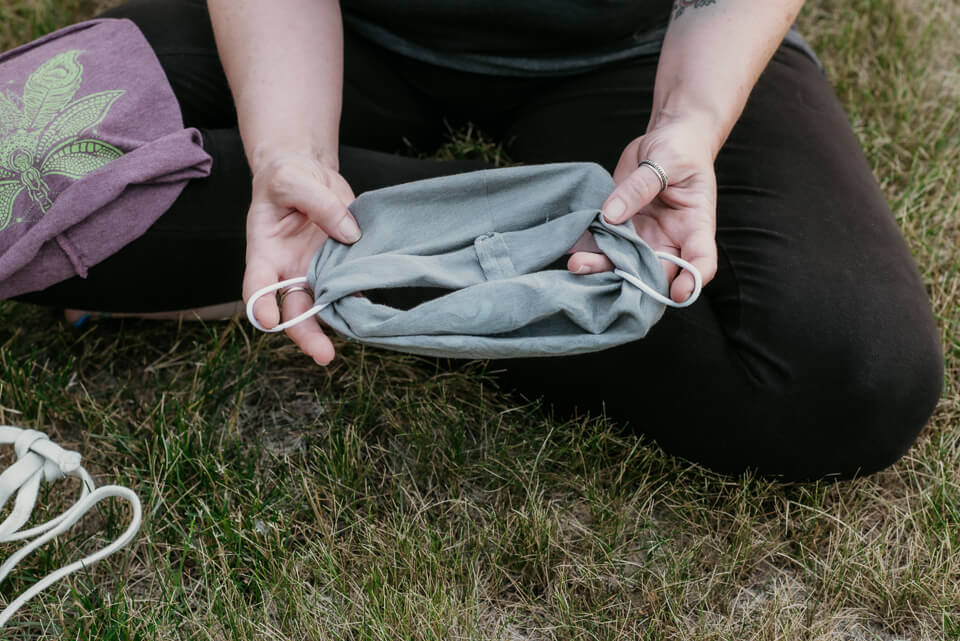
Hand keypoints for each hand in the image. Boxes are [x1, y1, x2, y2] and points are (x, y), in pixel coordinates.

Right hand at [243, 151, 358, 364]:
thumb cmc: (288, 179)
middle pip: (292, 309)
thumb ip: (320, 205)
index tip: (269, 321)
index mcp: (264, 252)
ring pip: (322, 307)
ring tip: (357, 334)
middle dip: (306, 334)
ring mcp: (314, 272)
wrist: (308, 175)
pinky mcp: (338, 267)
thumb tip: (350, 234)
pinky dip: (358, 300)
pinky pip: (347, 289)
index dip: (260, 306)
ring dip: (337, 324)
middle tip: (324, 354)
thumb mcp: (296, 181)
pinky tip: (372, 312)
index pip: (255, 285)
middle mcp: (288, 270)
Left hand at [567, 117, 718, 303]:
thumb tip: (611, 214)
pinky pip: (606, 244)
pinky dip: (588, 247)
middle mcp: (670, 240)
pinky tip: (570, 245)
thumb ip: (641, 187)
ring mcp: (645, 237)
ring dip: (601, 267)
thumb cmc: (679, 150)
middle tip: (605, 276)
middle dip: (631, 281)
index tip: (678, 294)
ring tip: (577, 263)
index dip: (693, 281)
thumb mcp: (666, 161)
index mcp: (695, 226)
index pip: (701, 261)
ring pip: (625, 264)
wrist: (667, 140)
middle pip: (655, 272)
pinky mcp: (622, 228)